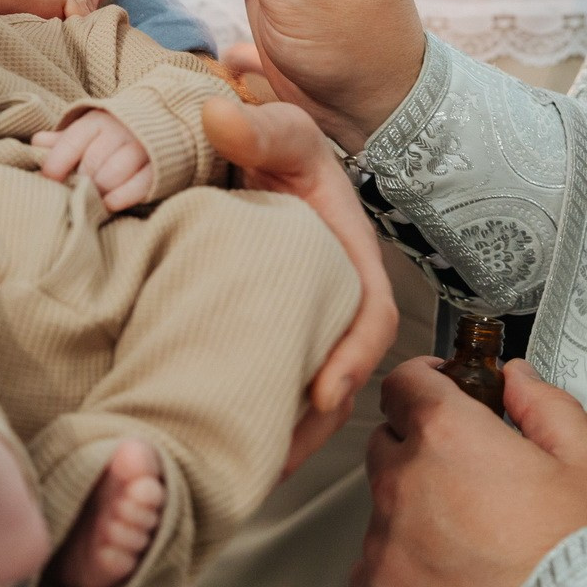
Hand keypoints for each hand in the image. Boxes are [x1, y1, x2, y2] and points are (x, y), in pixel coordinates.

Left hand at [33, 111, 153, 211]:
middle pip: (92, 162)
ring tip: (92, 199)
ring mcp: (141, 148)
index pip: (72, 142)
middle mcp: (120, 132)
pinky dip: (122, 197)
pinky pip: (139, 184)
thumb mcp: (88, 131)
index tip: (48, 179)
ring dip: (99, 191)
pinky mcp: (159, 167)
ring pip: (113, 174)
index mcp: (97, 121)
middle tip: (73, 193)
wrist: (162, 122)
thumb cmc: (113, 133)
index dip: (57, 163)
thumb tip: (37, 143)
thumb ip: (63, 140)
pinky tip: (110, 204)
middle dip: (80, 182)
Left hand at [201, 98, 398, 477]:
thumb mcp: (280, 129)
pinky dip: (251, 409)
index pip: (369, 314)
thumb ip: (259, 126)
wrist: (253, 148)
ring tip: (241, 471)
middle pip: (337, 373)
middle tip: (270, 464)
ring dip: (280, 432)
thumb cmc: (276, 140)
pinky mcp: (263, 326)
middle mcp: (331, 295)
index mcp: (349, 254)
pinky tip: (216, 438)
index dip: (352, 358)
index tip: (322, 396)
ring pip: (302, 385)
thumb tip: (217, 115)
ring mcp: (298, 316)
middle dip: (311, 426)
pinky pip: (267, 374)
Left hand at [351, 358, 586, 586]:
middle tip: (468, 474)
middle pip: (389, 442)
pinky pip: (376, 563)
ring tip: (471, 539)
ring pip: (384, 505)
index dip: (425, 381)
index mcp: (447, 435)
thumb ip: (545, 404)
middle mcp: (403, 481)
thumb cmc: (585, 559)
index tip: (440, 390)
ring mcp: (383, 541)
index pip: (404, 382)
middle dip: (420, 446)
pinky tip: (452, 578)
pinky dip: (404, 565)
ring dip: (414, 509)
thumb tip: (517, 379)